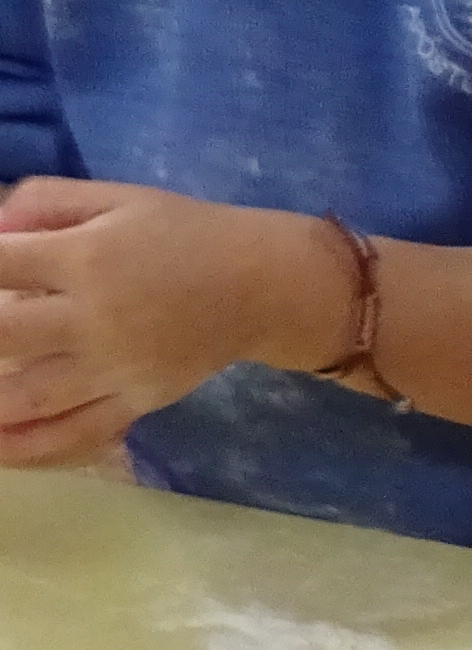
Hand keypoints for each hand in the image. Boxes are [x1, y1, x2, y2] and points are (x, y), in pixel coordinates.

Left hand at [0, 177, 343, 466]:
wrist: (266, 285)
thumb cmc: (183, 233)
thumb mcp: (116, 199)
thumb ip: (42, 204)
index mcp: (89, 258)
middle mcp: (98, 318)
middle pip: (0, 336)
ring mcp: (117, 368)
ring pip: (27, 399)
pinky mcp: (137, 402)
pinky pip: (77, 436)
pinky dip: (28, 450)